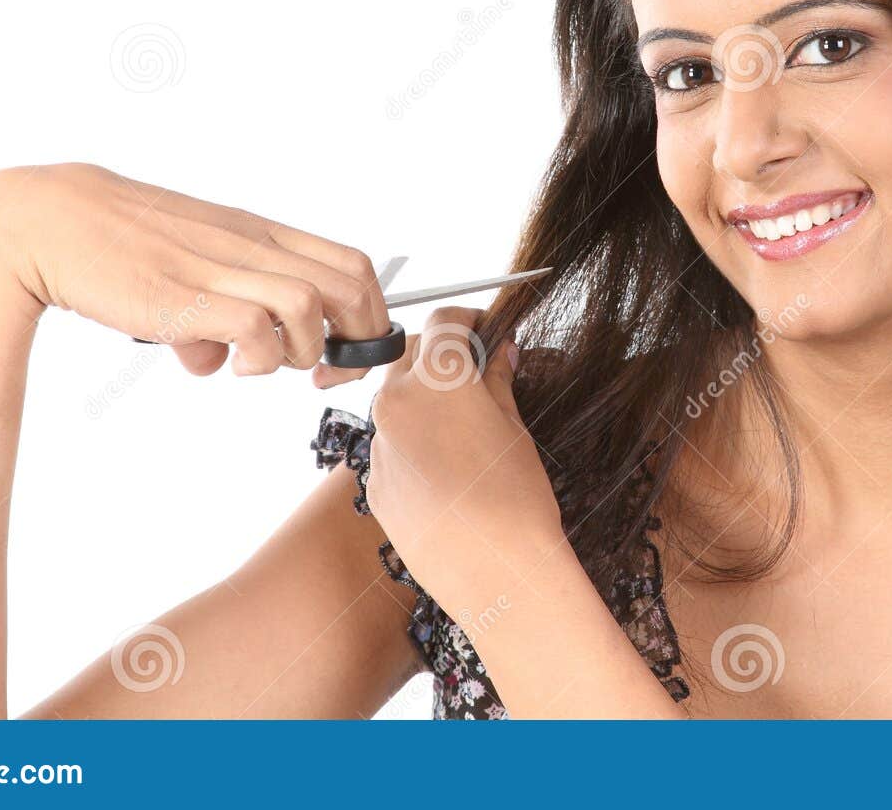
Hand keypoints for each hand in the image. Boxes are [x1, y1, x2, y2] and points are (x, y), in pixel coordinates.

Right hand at [0, 162, 387, 385]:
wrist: (46, 221)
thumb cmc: (117, 243)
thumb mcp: (187, 263)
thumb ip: (219, 303)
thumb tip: (222, 359)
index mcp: (258, 233)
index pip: (353, 265)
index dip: (369, 316)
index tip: (347, 352)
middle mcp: (250, 246)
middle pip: (352, 289)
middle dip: (355, 343)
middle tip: (322, 374)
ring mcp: (220, 269)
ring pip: (312, 308)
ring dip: (302, 353)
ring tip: (261, 364)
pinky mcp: (186, 297)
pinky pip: (256, 330)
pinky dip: (256, 359)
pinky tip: (222, 362)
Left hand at [363, 307, 567, 614]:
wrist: (496, 572)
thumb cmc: (516, 499)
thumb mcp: (515, 428)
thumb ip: (498, 382)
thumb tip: (499, 355)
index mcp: (437, 380)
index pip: (444, 322)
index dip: (468, 319)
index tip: (482, 328)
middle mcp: (396, 404)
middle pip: (410, 354)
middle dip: (440, 355)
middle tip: (475, 371)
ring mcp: (380, 445)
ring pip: (396, 401)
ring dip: (423, 398)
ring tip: (464, 425)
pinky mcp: (374, 484)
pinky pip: (391, 446)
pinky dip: (414, 442)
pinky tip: (449, 469)